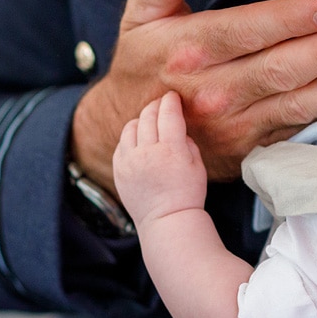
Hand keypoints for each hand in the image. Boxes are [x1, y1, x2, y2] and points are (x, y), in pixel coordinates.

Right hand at [72, 0, 316, 191]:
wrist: (129, 137)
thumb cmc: (144, 66)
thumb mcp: (140, 17)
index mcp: (190, 49)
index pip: (248, 30)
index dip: (292, 20)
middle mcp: (213, 90)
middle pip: (279, 69)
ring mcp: (234, 126)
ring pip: (294, 105)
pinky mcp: (250, 151)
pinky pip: (296, 133)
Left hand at [113, 92, 206, 225]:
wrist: (167, 221)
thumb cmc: (187, 194)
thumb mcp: (197, 165)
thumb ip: (186, 141)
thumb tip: (177, 126)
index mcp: (171, 151)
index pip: (168, 114)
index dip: (171, 101)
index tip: (173, 96)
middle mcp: (148, 153)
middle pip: (148, 116)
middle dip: (156, 105)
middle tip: (162, 103)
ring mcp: (130, 162)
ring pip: (131, 127)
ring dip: (141, 119)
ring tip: (148, 120)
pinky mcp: (119, 170)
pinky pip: (121, 144)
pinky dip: (130, 137)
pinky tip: (138, 139)